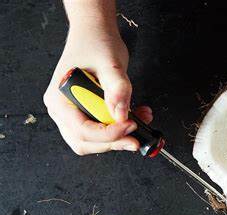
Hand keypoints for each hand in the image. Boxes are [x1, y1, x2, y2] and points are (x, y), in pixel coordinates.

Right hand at [43, 10, 151, 154]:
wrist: (96, 33)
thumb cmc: (96, 43)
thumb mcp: (110, 62)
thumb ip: (117, 87)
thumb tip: (121, 113)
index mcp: (59, 99)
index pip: (82, 130)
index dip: (109, 133)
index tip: (130, 125)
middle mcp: (63, 110)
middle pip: (86, 142)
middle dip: (113, 142)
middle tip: (136, 136)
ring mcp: (75, 114)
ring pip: (95, 141)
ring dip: (120, 137)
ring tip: (140, 119)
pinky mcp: (89, 114)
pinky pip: (104, 131)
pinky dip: (122, 129)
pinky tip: (137, 115)